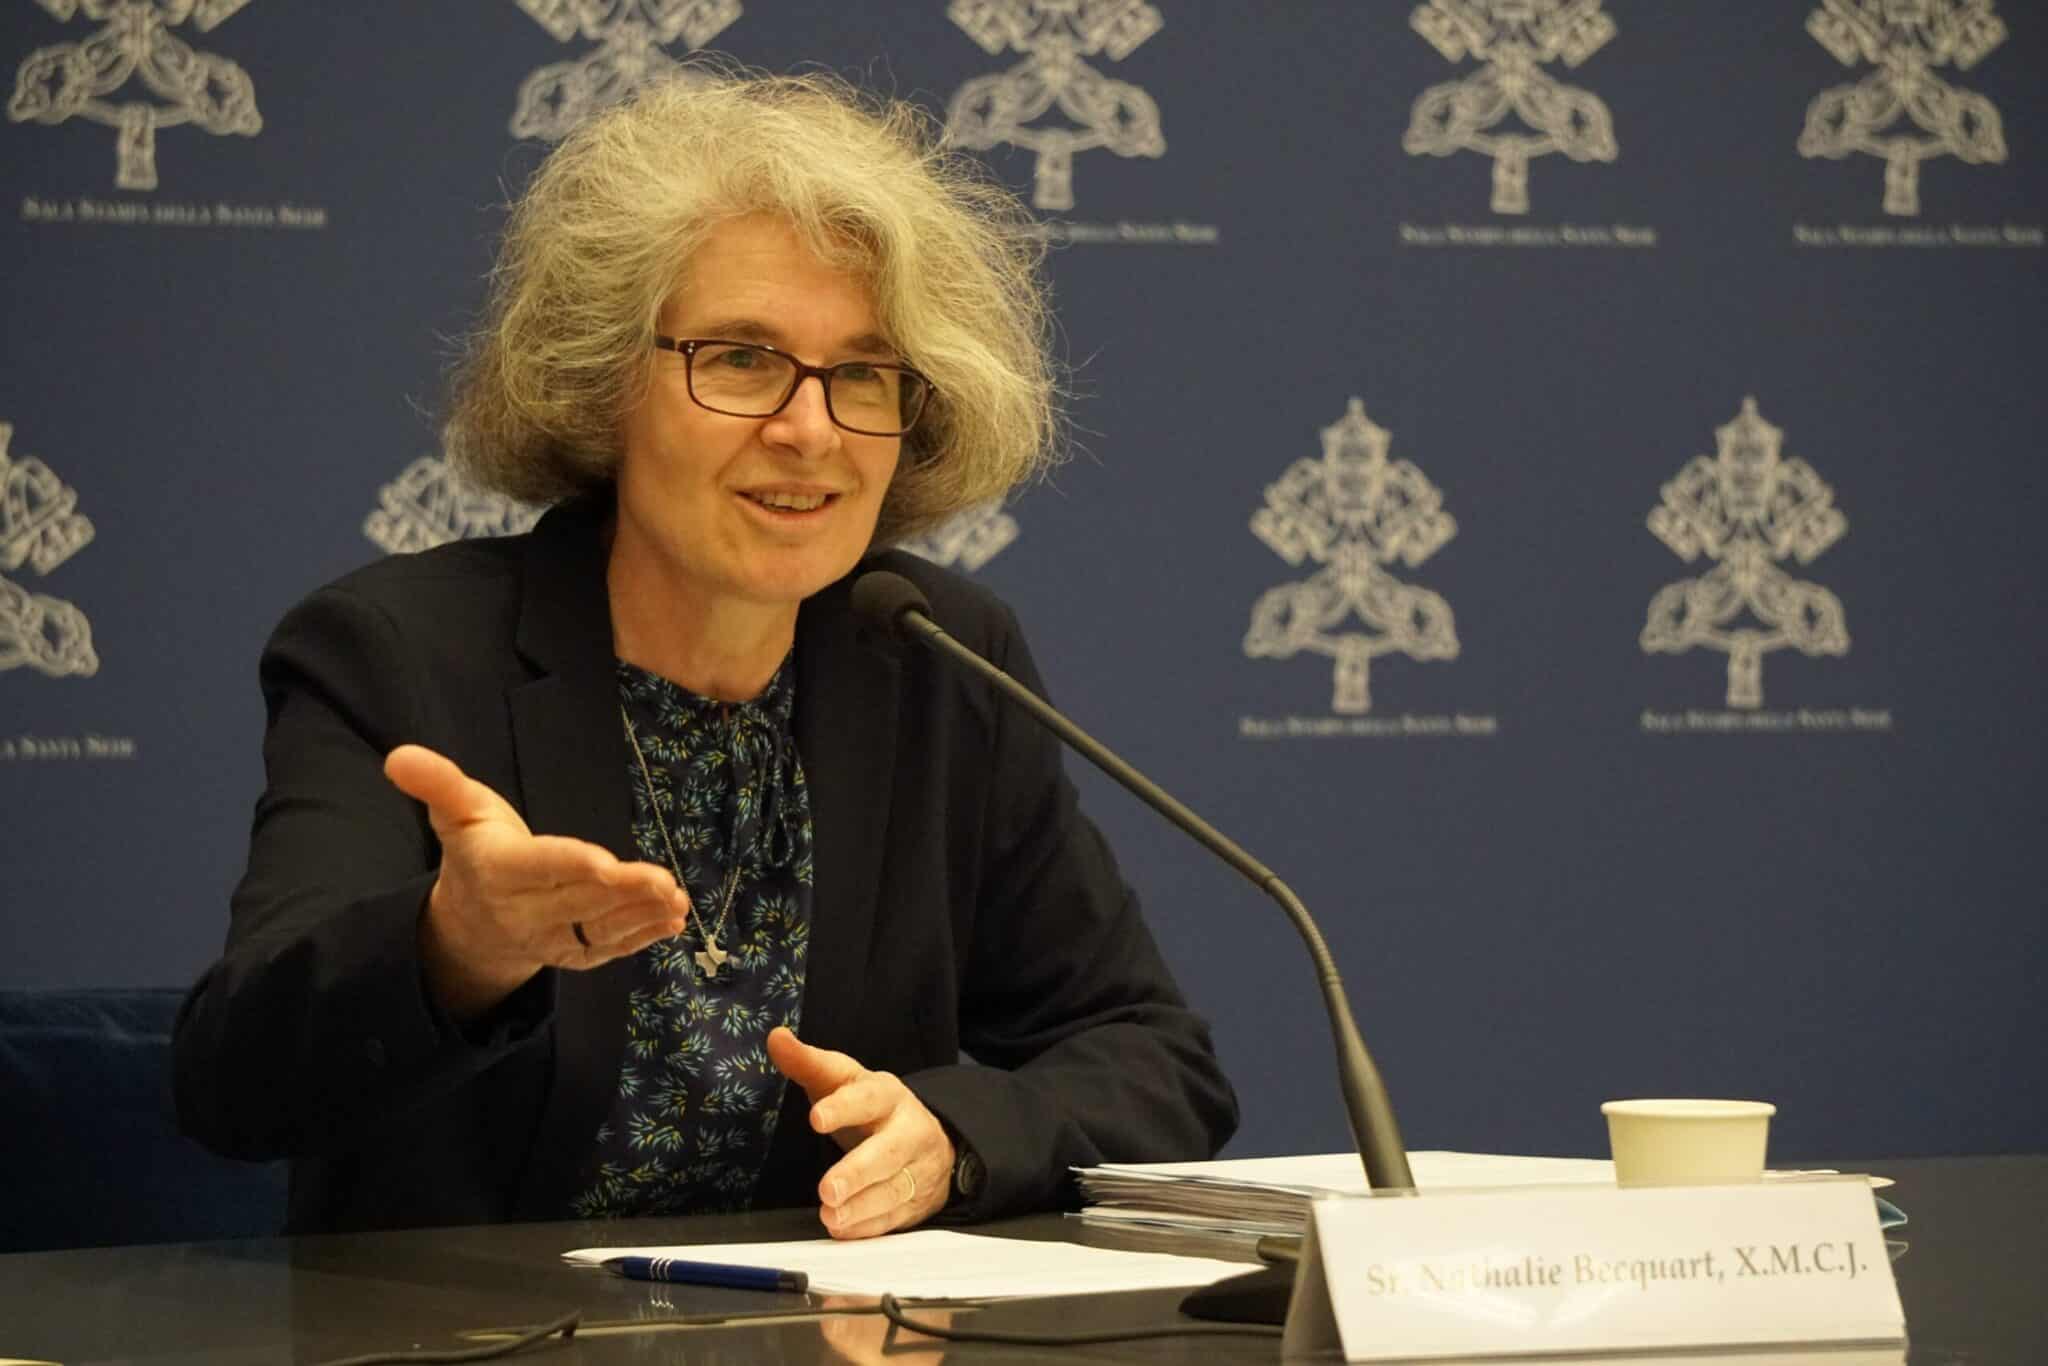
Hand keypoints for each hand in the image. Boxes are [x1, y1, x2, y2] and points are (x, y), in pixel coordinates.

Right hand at [384, 744, 691, 1018]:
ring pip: (598, 928)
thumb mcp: (456, 812)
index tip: (607, 863)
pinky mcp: (572, 955)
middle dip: (623, 892)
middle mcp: (523, 910)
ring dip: (641, 916)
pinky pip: (607, 949)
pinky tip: (672, 921)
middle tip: (665, 881)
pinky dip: (642, 938)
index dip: (571, 865)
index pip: (539, 866)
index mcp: (498, 869)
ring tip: (677, 900)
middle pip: (578, 899)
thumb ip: (437, 783)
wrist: (470, 925)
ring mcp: (549, 938)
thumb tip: (398, 754)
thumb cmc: (476, 852)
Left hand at [766, 1026, 953, 1238]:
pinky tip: (844, 1230)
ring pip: (894, 1189)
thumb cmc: (872, 1107)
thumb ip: (809, 1063)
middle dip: (857, 1172)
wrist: (930, 1138)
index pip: (868, 1098)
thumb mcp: (844, 1080)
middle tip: (826, 1189)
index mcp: (887, 1095)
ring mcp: (917, 1168)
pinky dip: (869, 1227)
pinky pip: (895, 1217)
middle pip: (888, 1151)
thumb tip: (776, 1038)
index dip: (844, 1107)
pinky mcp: (918, 1201)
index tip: (816, 1118)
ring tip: (830, 1216)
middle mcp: (908, 1130)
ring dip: (862, 1207)